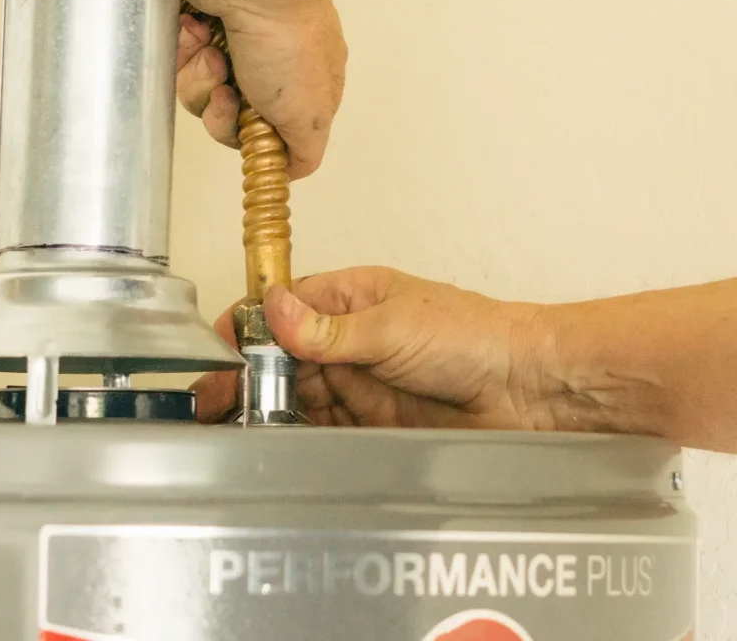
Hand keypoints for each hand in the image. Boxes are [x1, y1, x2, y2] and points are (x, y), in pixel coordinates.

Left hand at [176, 0, 346, 180]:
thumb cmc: (288, 37)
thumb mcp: (311, 115)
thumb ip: (304, 151)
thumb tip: (291, 170)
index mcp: (302, 87)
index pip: (266, 135)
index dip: (249, 139)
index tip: (248, 127)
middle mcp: (266, 65)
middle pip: (223, 116)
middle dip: (217, 108)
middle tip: (225, 87)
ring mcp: (228, 42)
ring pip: (194, 91)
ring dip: (197, 77)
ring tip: (210, 51)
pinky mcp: (196, 23)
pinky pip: (173, 60)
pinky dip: (180, 49)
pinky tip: (194, 31)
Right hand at [194, 267, 559, 427]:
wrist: (528, 390)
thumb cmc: (475, 336)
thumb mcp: (392, 325)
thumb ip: (328, 329)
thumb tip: (274, 311)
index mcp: (352, 298)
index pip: (284, 306)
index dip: (249, 326)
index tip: (217, 348)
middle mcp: (350, 339)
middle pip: (283, 356)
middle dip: (248, 375)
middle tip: (214, 399)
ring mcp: (360, 382)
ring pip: (298, 394)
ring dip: (268, 407)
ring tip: (233, 425)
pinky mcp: (372, 423)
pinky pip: (324, 429)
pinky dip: (298, 437)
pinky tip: (275, 445)